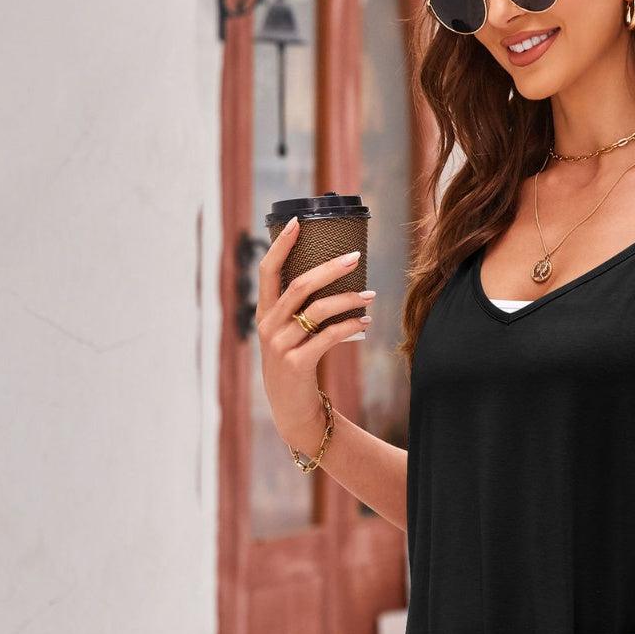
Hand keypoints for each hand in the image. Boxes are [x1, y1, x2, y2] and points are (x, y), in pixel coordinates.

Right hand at [255, 216, 376, 450]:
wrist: (292, 411)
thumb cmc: (296, 366)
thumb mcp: (289, 336)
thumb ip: (300, 311)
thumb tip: (334, 277)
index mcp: (264, 313)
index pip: (268, 271)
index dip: (281, 245)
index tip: (299, 222)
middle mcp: (268, 326)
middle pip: (300, 285)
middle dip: (330, 268)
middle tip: (356, 257)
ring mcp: (280, 345)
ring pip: (318, 310)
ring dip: (348, 299)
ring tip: (370, 294)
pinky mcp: (297, 364)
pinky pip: (328, 336)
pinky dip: (350, 326)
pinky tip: (365, 322)